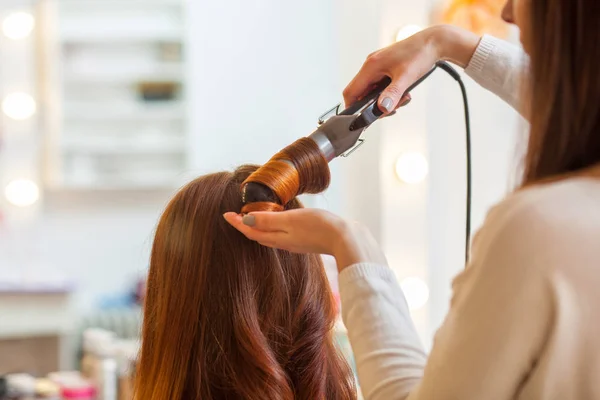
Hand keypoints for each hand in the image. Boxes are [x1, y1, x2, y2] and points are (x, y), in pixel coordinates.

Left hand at [223, 209, 386, 271]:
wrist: (346, 239)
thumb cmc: (319, 226)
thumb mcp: (290, 220)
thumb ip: (268, 220)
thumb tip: (244, 220)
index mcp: (277, 238)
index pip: (251, 231)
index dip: (237, 223)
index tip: (225, 214)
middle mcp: (283, 243)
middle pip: (257, 235)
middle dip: (244, 225)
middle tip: (234, 215)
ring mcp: (294, 242)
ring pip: (268, 235)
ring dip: (257, 226)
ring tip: (251, 216)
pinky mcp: (304, 239)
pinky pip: (280, 234)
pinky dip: (272, 227)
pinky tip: (277, 220)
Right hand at [343, 25, 479, 113]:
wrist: (434, 41)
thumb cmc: (420, 54)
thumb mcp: (406, 78)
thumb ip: (392, 94)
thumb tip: (382, 109)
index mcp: (371, 66)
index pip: (351, 92)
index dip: (352, 108)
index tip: (362, 119)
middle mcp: (371, 65)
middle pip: (362, 93)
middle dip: (375, 105)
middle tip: (392, 108)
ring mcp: (378, 65)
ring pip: (373, 91)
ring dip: (386, 99)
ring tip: (402, 98)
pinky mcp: (386, 67)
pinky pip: (381, 85)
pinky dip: (390, 93)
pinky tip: (404, 91)